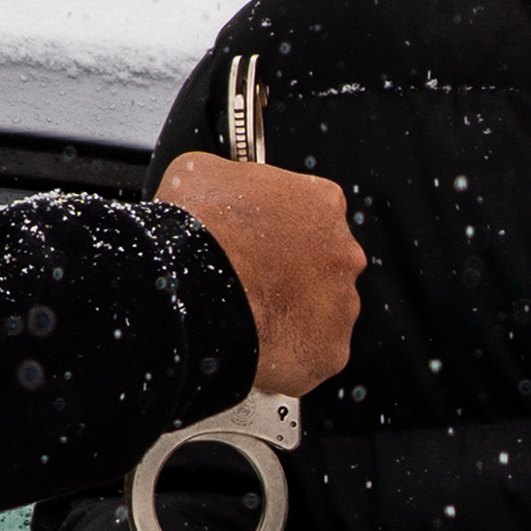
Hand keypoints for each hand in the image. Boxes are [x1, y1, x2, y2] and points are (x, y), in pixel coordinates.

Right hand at [153, 152, 363, 396]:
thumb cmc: (196, 230)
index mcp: (321, 203)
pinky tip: (256, 347)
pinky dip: (287, 356)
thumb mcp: (201, 172)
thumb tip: (217, 184)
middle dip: (293, 278)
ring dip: (292, 317)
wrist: (188, 288)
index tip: (260, 245)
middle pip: (324, 268)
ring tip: (250, 318)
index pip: (313, 216)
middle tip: (253, 285)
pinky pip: (312, 357)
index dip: (281, 234)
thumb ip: (228, 178)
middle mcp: (343, 253)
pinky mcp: (329, 352)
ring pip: (322, 315)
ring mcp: (340, 305)